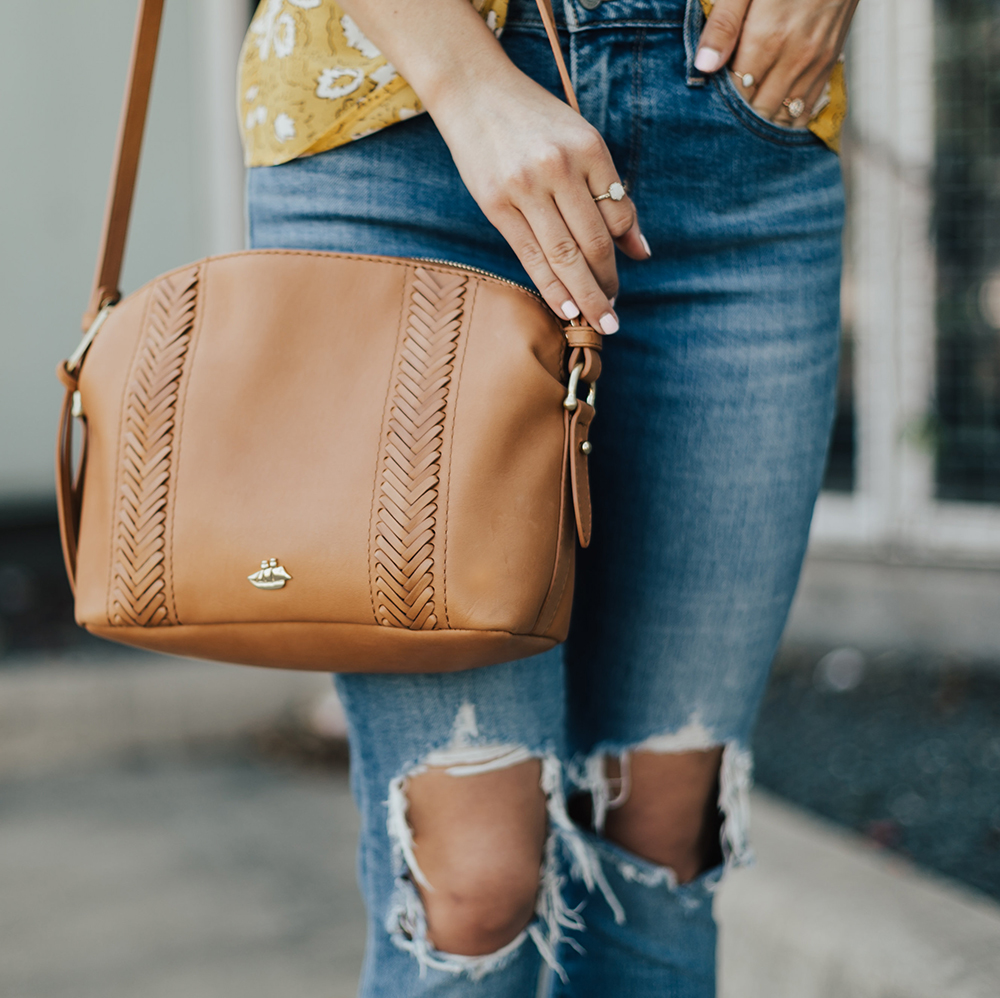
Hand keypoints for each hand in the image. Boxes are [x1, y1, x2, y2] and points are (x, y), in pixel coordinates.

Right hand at [430, 66, 650, 333]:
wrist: (475, 91)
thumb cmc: (535, 121)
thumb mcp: (581, 141)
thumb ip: (609, 193)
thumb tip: (640, 250)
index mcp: (589, 148)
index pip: (618, 216)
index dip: (624, 253)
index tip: (623, 279)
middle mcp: (559, 168)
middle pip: (593, 243)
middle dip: (606, 286)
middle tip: (613, 318)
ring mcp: (525, 187)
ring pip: (563, 256)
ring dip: (584, 295)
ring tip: (596, 321)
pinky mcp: (496, 203)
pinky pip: (530, 256)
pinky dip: (550, 286)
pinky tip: (564, 308)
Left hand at [694, 0, 858, 125]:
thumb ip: (724, 25)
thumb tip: (704, 65)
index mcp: (767, 39)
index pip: (736, 94)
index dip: (719, 105)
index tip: (705, 106)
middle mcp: (795, 57)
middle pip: (759, 110)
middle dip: (738, 120)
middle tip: (719, 122)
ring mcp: (816, 61)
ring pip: (784, 114)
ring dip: (763, 123)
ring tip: (742, 128)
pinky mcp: (830, 60)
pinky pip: (808, 106)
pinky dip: (788, 119)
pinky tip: (773, 121)